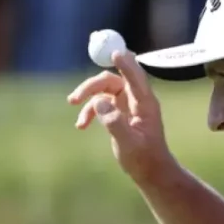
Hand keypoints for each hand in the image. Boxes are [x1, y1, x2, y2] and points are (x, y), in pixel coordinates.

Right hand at [67, 51, 176, 184]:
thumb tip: (99, 102)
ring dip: (87, 97)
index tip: (114, 52)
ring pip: (103, 89)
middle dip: (92, 86)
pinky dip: (89, 111)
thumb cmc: (144, 158)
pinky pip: (100, 103)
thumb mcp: (129, 143)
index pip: (135, 77)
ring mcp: (127, 104)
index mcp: (145, 103)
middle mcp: (136, 99)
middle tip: (74, 98)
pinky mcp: (119, 112)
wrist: (149, 171)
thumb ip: (115, 122)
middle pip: (112, 80)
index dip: (125, 63)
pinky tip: (81, 125)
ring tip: (74, 109)